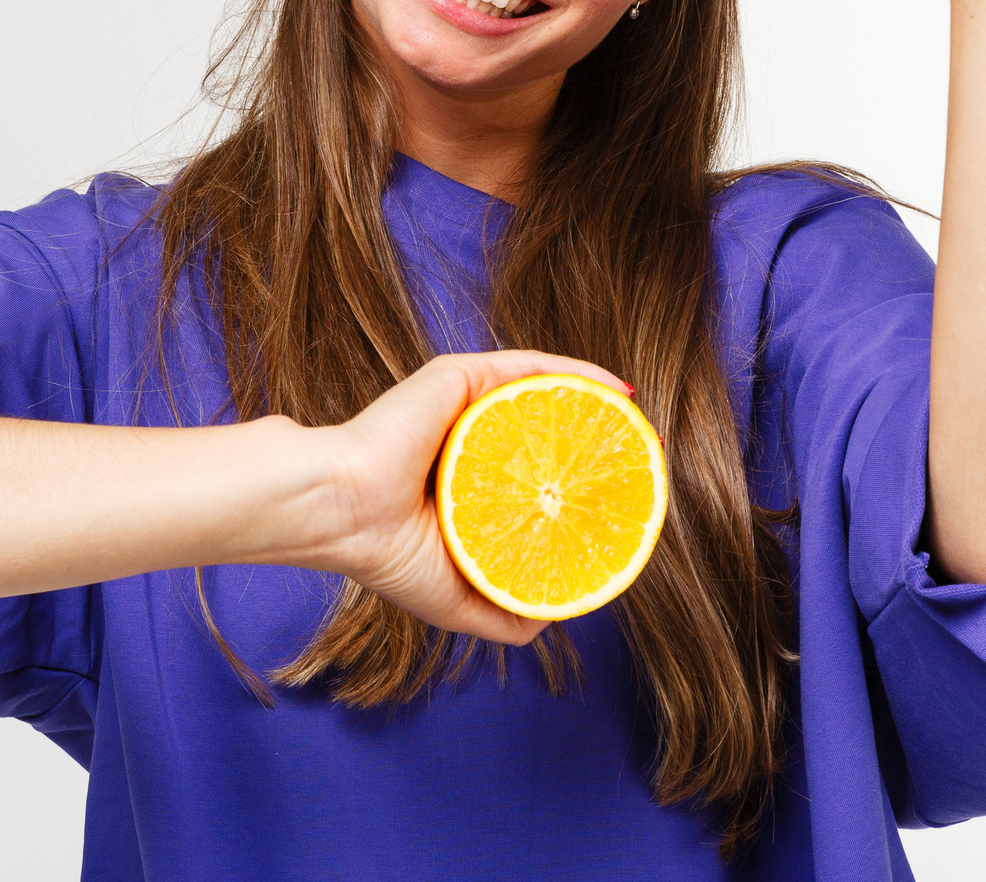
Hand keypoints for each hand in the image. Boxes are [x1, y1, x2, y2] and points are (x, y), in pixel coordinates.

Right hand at [300, 350, 628, 646]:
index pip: (536, 476)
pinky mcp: (462, 377)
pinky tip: (615, 392)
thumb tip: (554, 618)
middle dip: (598, 443)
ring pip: (545, 397)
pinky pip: (531, 368)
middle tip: (643, 458)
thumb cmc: (387, 556)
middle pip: (548, 432)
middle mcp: (470, 438)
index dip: (582, 484)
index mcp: (467, 482)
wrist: (342, 513)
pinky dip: (579, 374)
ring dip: (598, 406)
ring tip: (638, 426)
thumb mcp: (456, 600)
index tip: (624, 497)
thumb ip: (503, 611)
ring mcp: (466, 404)